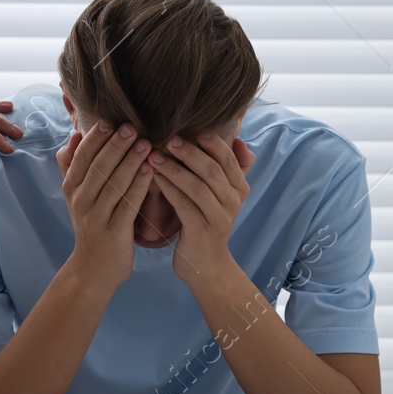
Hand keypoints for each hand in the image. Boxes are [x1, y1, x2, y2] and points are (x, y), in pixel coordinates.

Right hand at [59, 121, 154, 287]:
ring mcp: (96, 217)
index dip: (96, 138)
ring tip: (147, 143)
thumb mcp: (77, 197)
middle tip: (133, 126)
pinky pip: (128, 203)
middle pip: (98, 167)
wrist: (93, 269)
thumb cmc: (92, 225)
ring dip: (131, 161)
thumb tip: (75, 135)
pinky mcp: (113, 231)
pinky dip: (140, 185)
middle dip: (116, 145)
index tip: (112, 121)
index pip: (82, 156)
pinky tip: (152, 170)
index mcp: (71, 187)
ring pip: (114, 183)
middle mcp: (80, 200)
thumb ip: (73, 167)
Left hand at [151, 134, 253, 285]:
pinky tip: (153, 177)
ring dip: (174, 169)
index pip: (228, 158)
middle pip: (212, 170)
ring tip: (153, 156)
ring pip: (197, 187)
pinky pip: (183, 205)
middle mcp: (233, 201)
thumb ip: (226, 169)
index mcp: (239, 188)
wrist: (207, 266)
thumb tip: (237, 138)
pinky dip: (168, 189)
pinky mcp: (201, 232)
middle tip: (167, 138)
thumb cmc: (208, 222)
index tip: (188, 127)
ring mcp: (219, 218)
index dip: (210, 141)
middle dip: (189, 151)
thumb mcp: (222, 196)